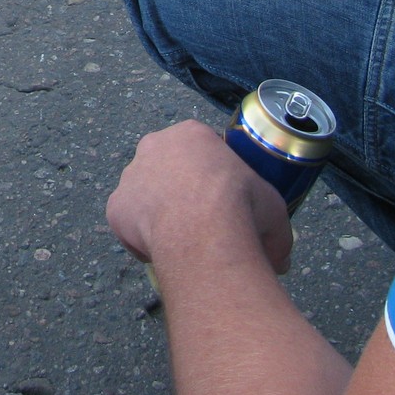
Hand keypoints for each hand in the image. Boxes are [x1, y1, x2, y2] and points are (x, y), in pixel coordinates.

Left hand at [106, 119, 293, 274]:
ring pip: (145, 195)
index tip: (224, 199)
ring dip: (159, 212)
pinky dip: (142, 238)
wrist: (205, 232)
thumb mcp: (273, 209)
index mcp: (191, 134)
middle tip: (201, 220)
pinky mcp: (115, 208)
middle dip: (181, 190)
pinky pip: (129, 224)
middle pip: (167, 167)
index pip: (201, 149)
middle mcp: (154, 146)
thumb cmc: (242, 208)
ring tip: (182, 240)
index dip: (214, 175)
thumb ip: (272, 228)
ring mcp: (131, 176)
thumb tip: (279, 260)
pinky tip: (163, 253)